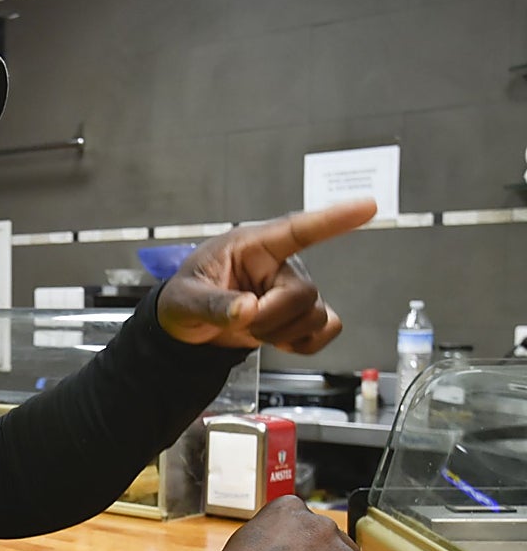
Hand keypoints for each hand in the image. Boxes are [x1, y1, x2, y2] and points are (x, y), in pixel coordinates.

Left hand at [156, 198, 376, 352]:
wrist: (187, 328)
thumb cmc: (184, 299)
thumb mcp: (184, 299)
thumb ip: (212, 305)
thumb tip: (247, 310)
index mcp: (251, 247)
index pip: (297, 229)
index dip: (332, 219)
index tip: (367, 207)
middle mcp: (279, 265)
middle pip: (304, 292)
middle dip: (272, 318)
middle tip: (243, 322)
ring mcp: (292, 290)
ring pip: (315, 315)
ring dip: (281, 333)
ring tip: (252, 328)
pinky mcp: (299, 315)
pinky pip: (326, 329)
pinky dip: (305, 343)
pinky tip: (280, 341)